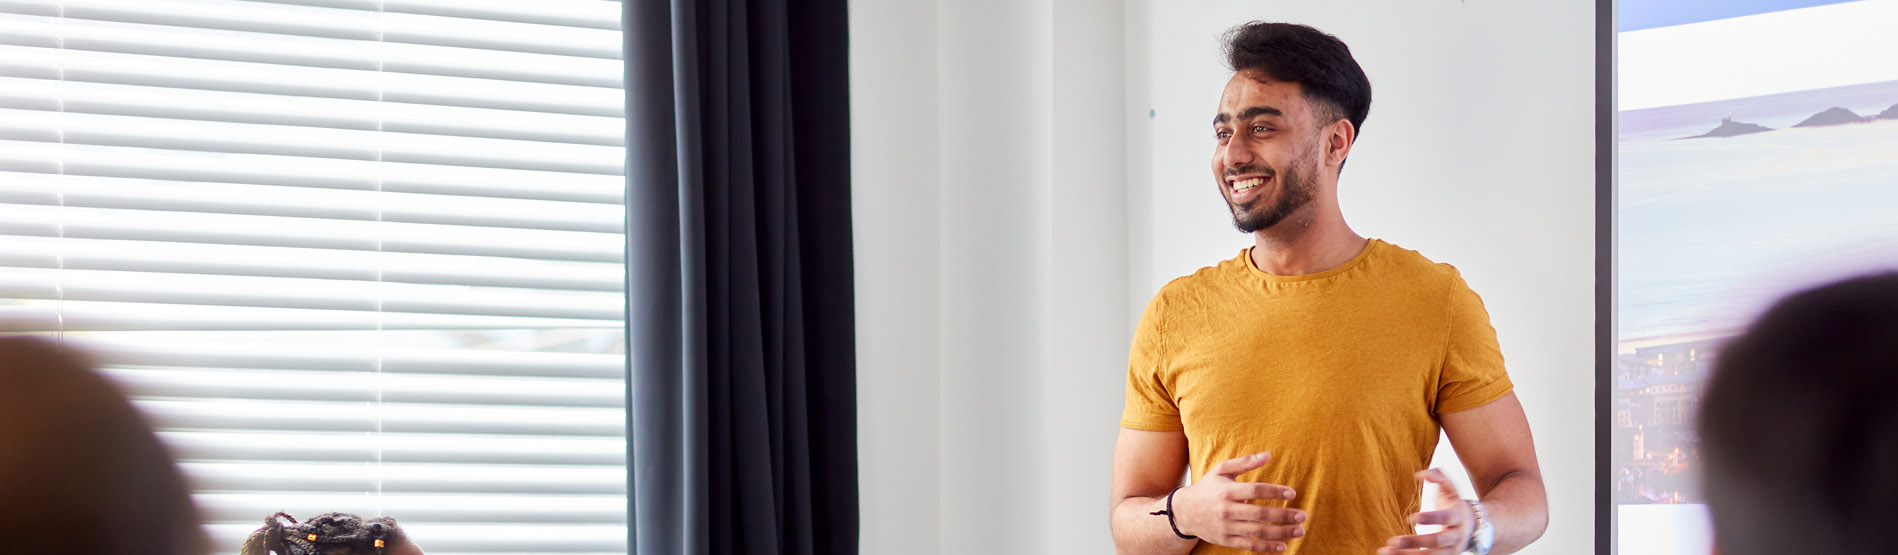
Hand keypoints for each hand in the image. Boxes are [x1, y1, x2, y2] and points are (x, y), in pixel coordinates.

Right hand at [1173, 452, 1305, 552]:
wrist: (1184, 512)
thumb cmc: (1207, 488)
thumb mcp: (1222, 470)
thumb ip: (1245, 462)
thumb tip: (1268, 455)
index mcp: (1227, 491)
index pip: (1255, 491)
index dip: (1275, 491)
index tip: (1292, 493)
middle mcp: (1227, 510)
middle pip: (1260, 514)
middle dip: (1284, 515)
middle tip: (1303, 515)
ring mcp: (1226, 527)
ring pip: (1257, 532)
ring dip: (1281, 532)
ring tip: (1299, 530)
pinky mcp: (1226, 540)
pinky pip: (1249, 545)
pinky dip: (1267, 547)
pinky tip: (1283, 546)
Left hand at [1380, 469, 1473, 554]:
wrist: (1476, 527)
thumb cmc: (1455, 504)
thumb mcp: (1451, 489)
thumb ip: (1438, 477)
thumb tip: (1420, 474)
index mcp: (1458, 516)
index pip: (1446, 518)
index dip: (1429, 518)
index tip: (1410, 518)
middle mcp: (1456, 536)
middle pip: (1437, 541)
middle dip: (1416, 542)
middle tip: (1394, 540)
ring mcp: (1451, 550)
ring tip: (1387, 551)